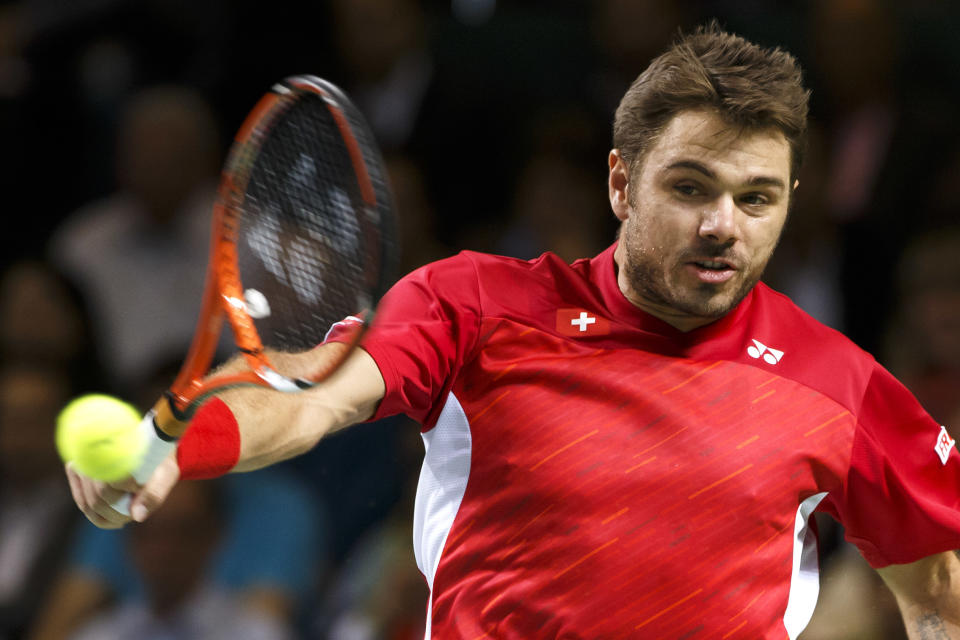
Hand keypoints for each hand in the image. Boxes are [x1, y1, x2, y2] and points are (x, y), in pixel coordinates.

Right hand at [65, 451, 179, 527]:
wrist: (148, 444)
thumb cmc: (158, 459)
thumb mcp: (166, 474)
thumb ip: (153, 494)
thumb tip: (137, 516)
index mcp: (111, 448)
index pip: (110, 485)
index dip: (126, 495)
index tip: (141, 490)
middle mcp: (88, 455)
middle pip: (98, 498)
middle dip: (119, 512)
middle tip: (137, 511)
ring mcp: (79, 464)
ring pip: (89, 504)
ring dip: (111, 516)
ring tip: (129, 515)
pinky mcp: (75, 472)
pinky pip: (84, 504)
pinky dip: (100, 517)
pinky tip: (117, 520)